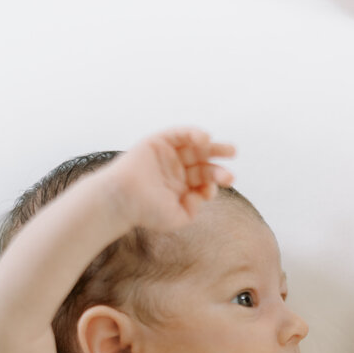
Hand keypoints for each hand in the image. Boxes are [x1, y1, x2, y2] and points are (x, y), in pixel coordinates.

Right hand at [111, 127, 235, 230]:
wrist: (122, 199)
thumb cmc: (145, 211)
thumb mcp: (177, 217)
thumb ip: (193, 210)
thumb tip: (205, 195)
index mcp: (180, 188)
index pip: (202, 183)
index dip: (210, 186)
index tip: (209, 192)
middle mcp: (175, 171)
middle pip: (203, 165)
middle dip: (218, 169)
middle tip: (230, 175)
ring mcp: (167, 156)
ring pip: (195, 148)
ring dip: (213, 148)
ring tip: (231, 152)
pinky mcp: (158, 142)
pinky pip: (179, 134)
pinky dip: (193, 134)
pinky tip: (205, 139)